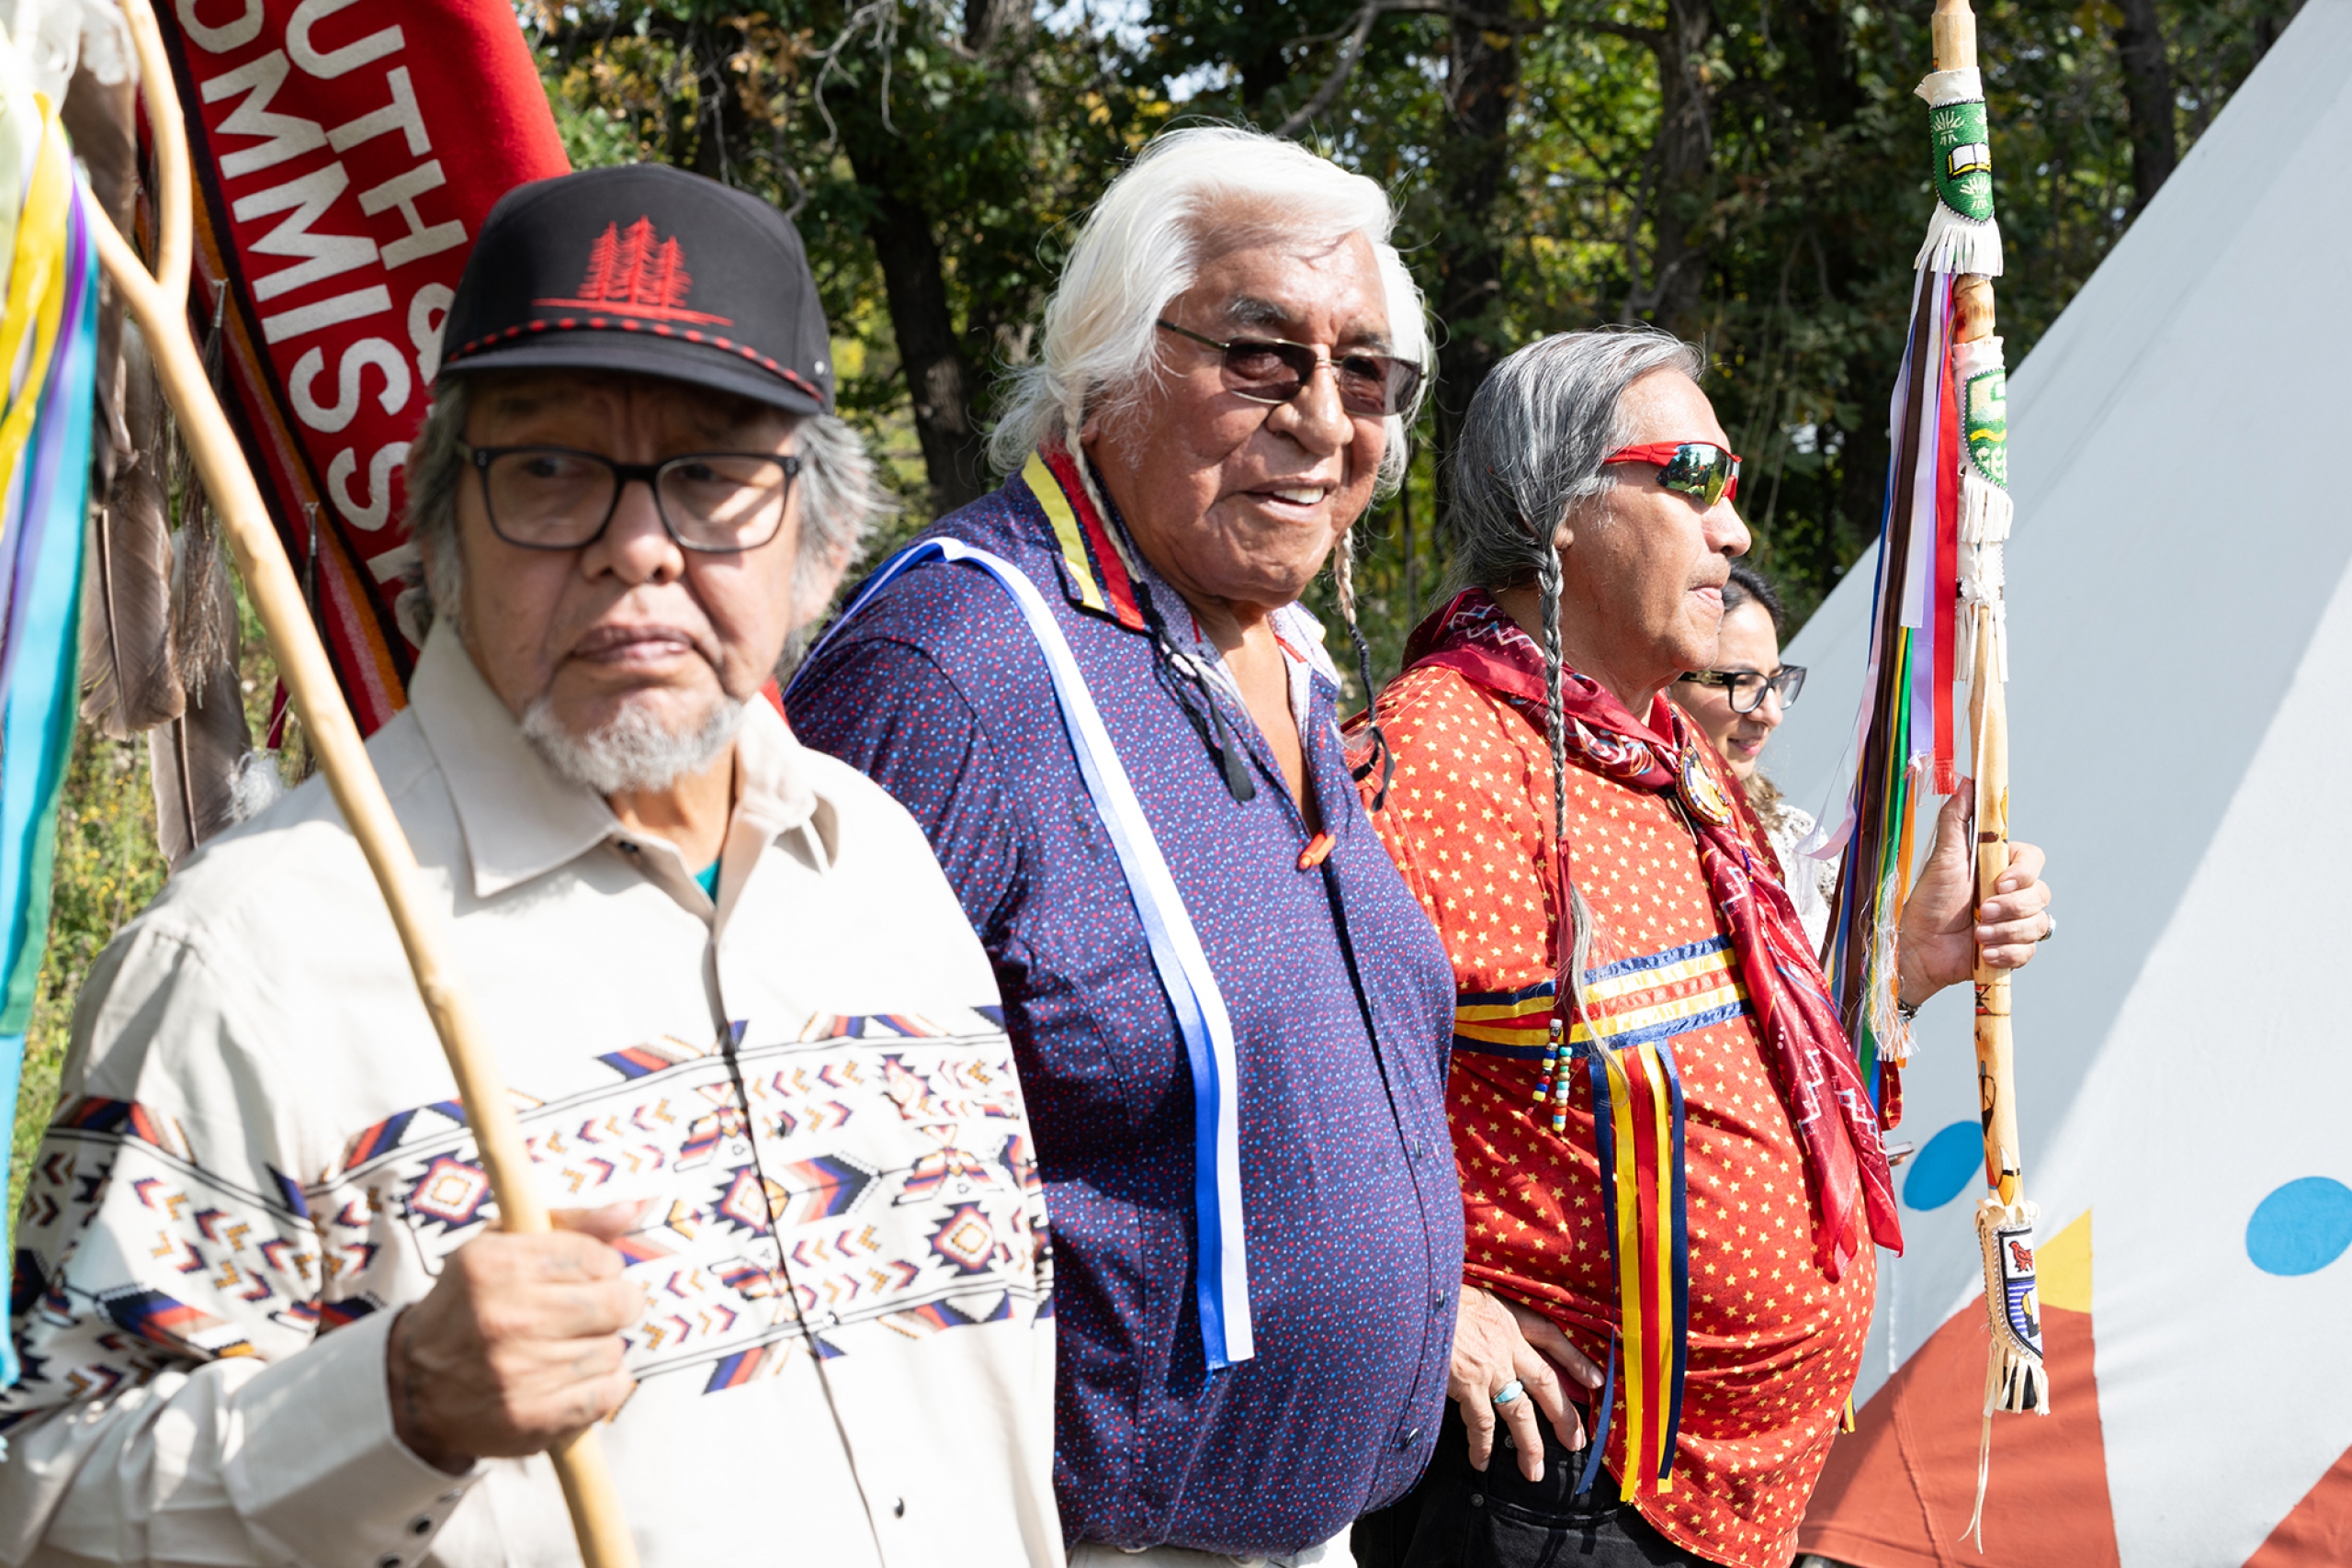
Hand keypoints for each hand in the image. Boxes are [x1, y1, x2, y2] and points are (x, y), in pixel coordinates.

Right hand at [386, 1203, 646, 1474]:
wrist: (416, 1384)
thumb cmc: (472, 1302)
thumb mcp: (503, 1246)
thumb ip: (573, 1224)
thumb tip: (634, 1207)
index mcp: (496, 1265)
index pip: (597, 1258)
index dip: (603, 1267)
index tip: (588, 1277)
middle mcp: (506, 1318)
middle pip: (619, 1303)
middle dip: (615, 1305)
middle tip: (591, 1312)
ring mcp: (518, 1373)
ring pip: (614, 1350)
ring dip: (602, 1347)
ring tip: (568, 1348)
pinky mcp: (531, 1418)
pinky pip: (609, 1393)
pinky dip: (604, 1385)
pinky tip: (574, 1378)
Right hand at [1446, 1285, 1602, 1482]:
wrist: (1411, 1295)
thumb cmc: (1429, 1290)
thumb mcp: (1462, 1292)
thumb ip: (1477, 1315)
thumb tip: (1475, 1331)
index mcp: (1505, 1314)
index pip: (1551, 1336)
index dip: (1575, 1359)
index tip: (1595, 1381)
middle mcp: (1504, 1340)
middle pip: (1546, 1382)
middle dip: (1564, 1414)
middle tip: (1575, 1441)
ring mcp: (1488, 1364)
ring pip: (1520, 1411)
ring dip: (1530, 1444)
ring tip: (1535, 1470)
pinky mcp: (1468, 1383)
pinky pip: (1482, 1423)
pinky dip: (1483, 1445)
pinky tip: (1482, 1461)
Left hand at [1897, 785, 2053, 1008]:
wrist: (1920, 947)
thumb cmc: (1929, 901)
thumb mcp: (1942, 857)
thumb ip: (1957, 819)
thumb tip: (1966, 782)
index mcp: (1999, 867)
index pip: (2033, 860)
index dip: (2023, 873)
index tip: (2001, 883)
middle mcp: (2012, 893)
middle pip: (2042, 894)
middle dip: (2011, 907)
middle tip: (1980, 912)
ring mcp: (2015, 922)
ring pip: (2038, 923)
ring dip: (2006, 931)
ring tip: (1979, 936)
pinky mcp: (2013, 949)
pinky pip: (2029, 950)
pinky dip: (2008, 953)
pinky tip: (1985, 953)